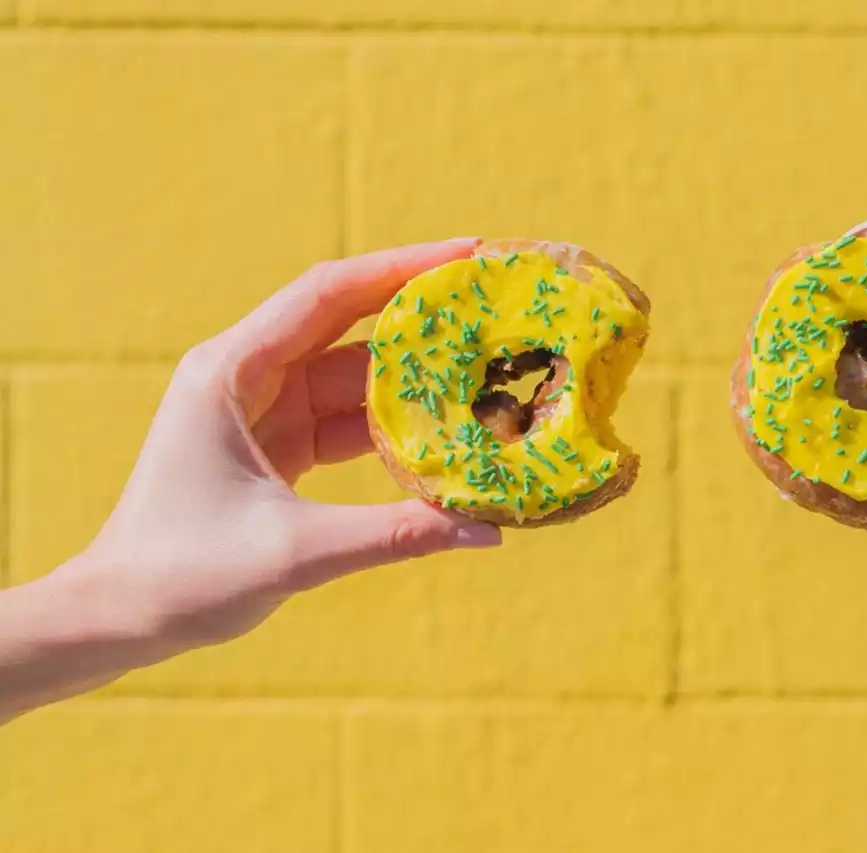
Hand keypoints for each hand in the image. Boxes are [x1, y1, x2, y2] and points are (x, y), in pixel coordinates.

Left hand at [1, 240, 502, 722]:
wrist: (118, 616)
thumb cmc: (182, 575)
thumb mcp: (296, 551)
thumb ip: (395, 534)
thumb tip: (485, 529)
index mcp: (231, 373)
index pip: (327, 295)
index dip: (399, 268)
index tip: (465, 253)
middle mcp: (245, 376)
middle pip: (345, 323)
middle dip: (417, 311)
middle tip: (488, 302)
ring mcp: (262, 409)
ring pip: (352, 374)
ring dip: (413, 374)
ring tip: (483, 366)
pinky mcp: (277, 444)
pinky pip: (347, 416)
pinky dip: (394, 422)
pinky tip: (444, 428)